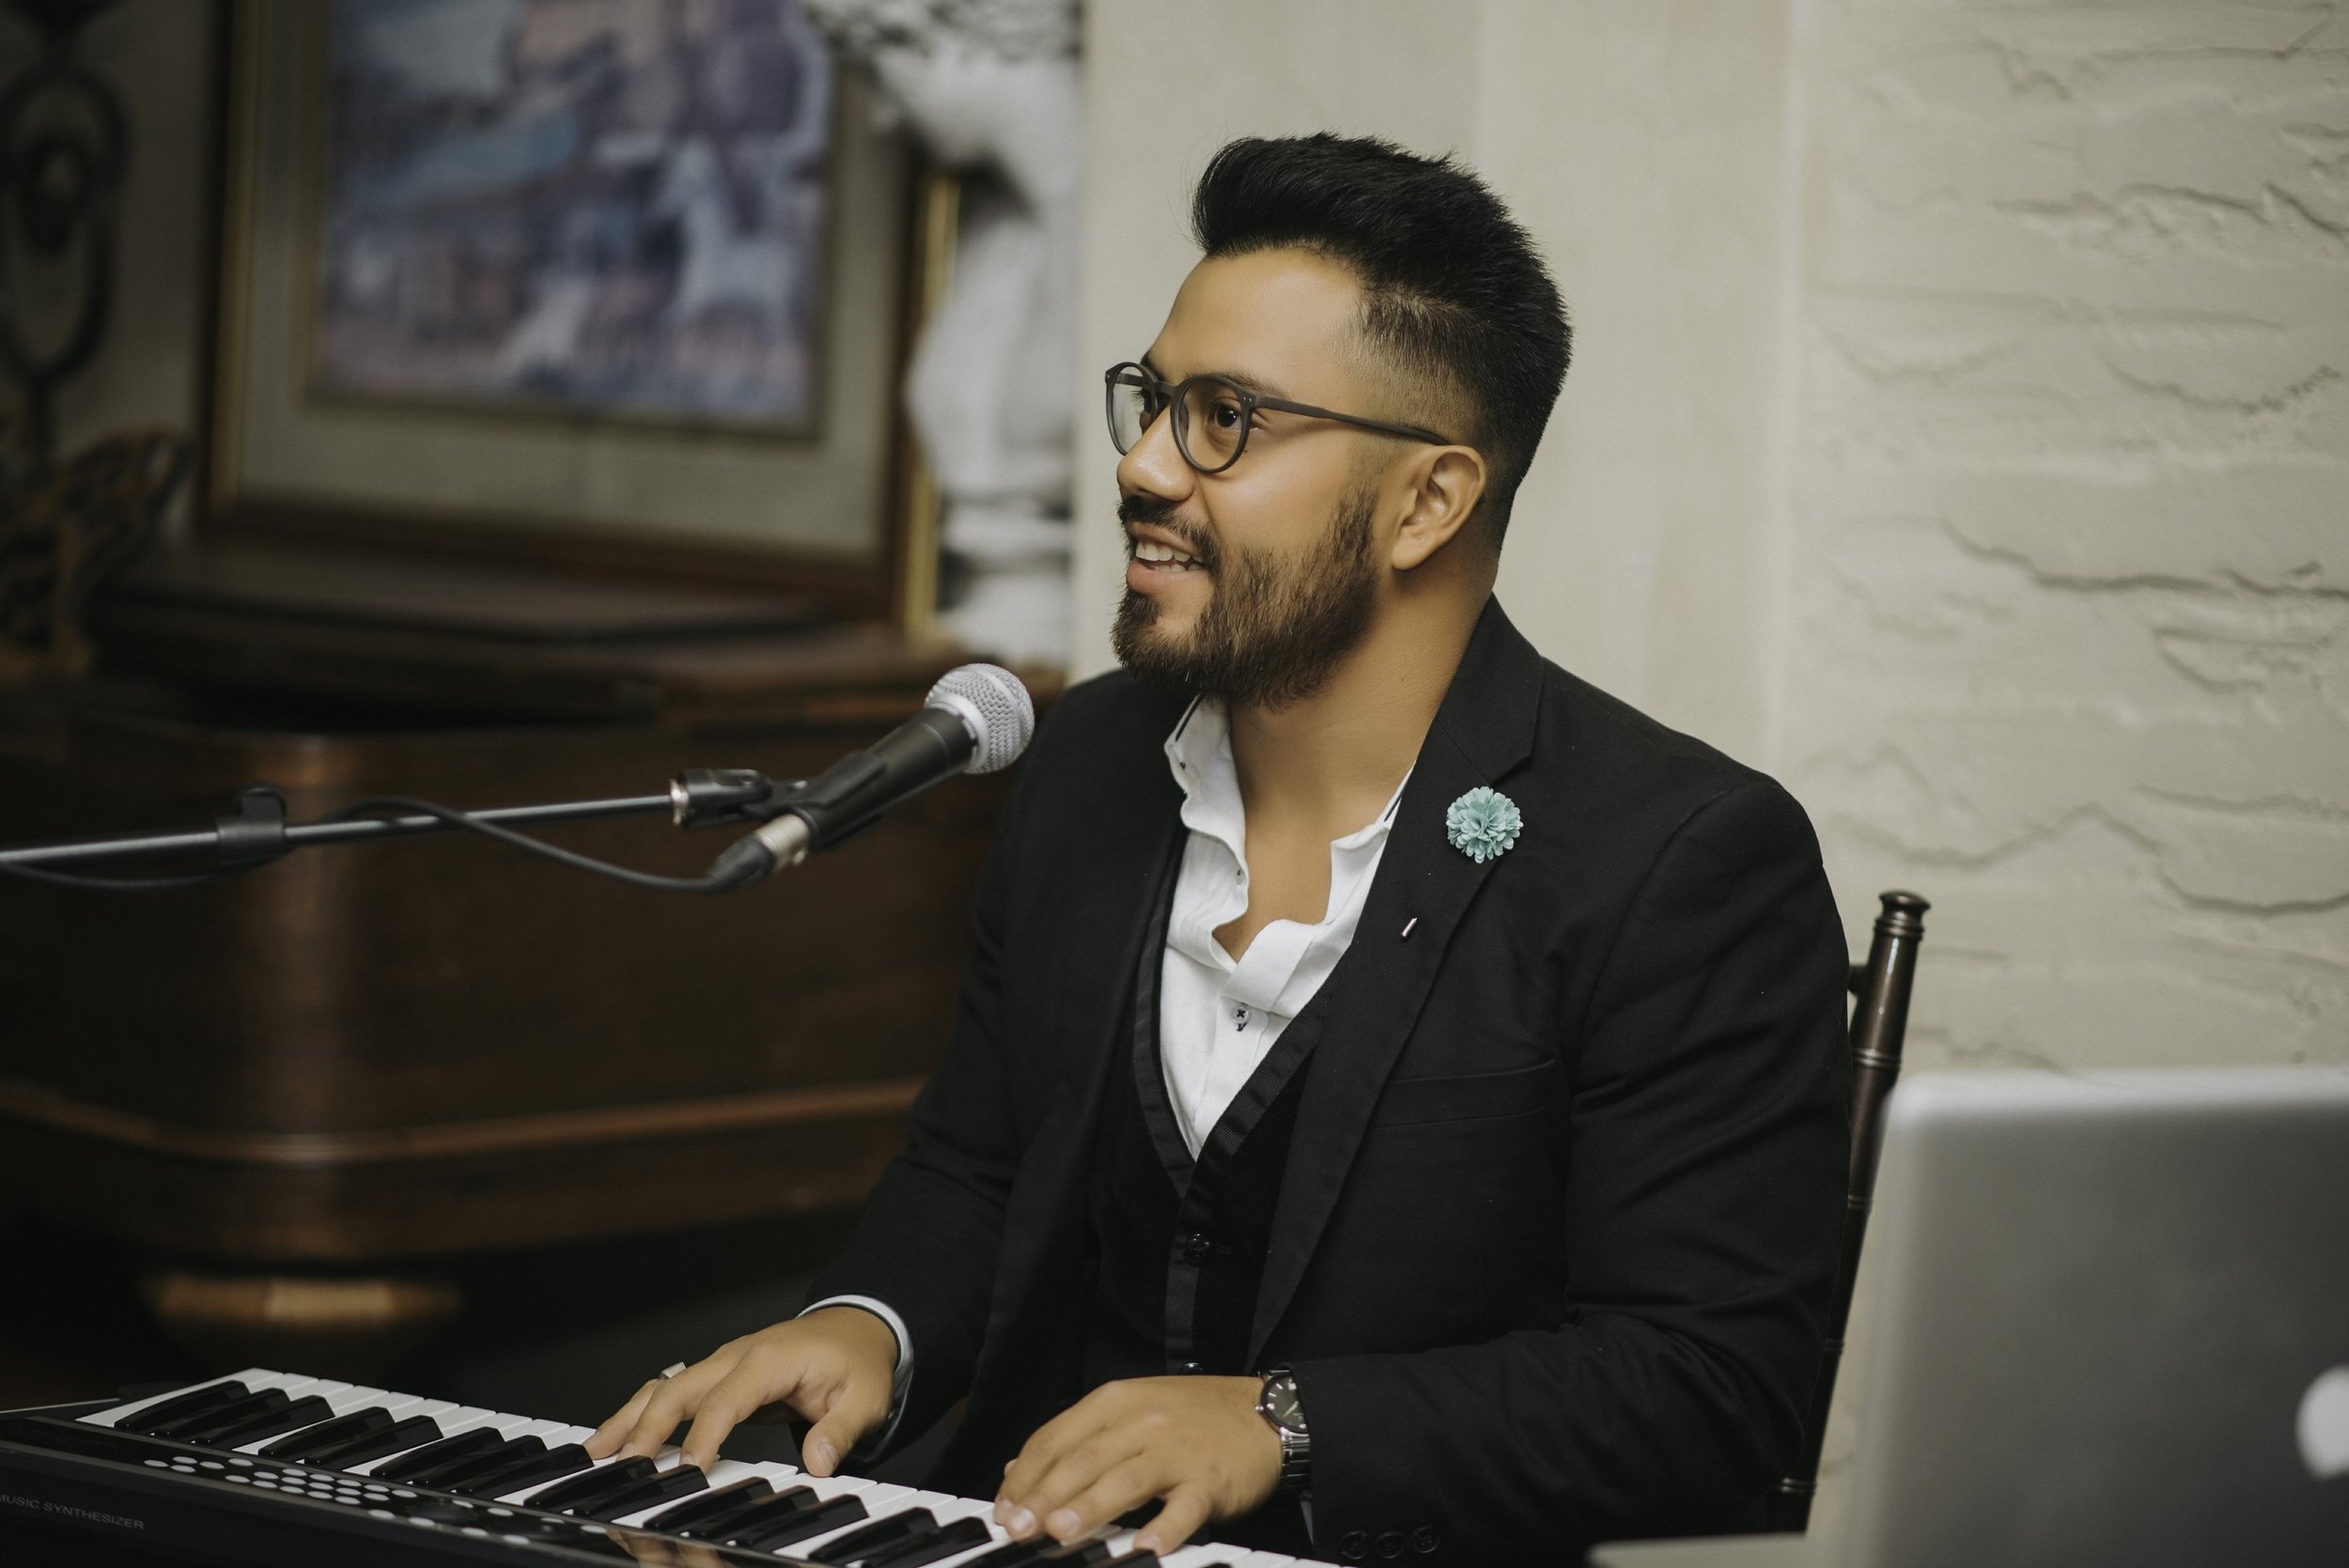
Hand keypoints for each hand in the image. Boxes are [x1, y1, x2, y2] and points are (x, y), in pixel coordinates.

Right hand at [585, 1307, 898, 1473]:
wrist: (857, 1329)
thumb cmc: (858, 1363)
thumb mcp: (866, 1399)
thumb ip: (840, 1432)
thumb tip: (818, 1463)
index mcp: (769, 1360)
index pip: (727, 1399)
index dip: (705, 1435)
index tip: (688, 1471)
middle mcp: (737, 1356)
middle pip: (679, 1389)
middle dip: (646, 1427)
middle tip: (622, 1466)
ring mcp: (722, 1364)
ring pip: (665, 1387)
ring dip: (630, 1418)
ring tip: (595, 1451)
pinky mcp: (717, 1376)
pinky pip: (672, 1393)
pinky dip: (641, 1413)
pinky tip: (618, 1439)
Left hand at [994, 1376, 1280, 1554]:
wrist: (1267, 1411)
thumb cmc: (1194, 1416)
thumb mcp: (1130, 1410)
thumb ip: (1076, 1439)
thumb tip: (1016, 1470)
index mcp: (1115, 1402)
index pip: (1056, 1438)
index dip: (1024, 1476)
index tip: (1002, 1510)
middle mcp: (1142, 1422)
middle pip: (1083, 1460)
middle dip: (1044, 1496)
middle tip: (1018, 1528)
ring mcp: (1177, 1451)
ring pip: (1125, 1480)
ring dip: (1090, 1507)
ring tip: (1060, 1533)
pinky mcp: (1210, 1479)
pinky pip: (1184, 1507)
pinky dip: (1165, 1528)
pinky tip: (1147, 1548)